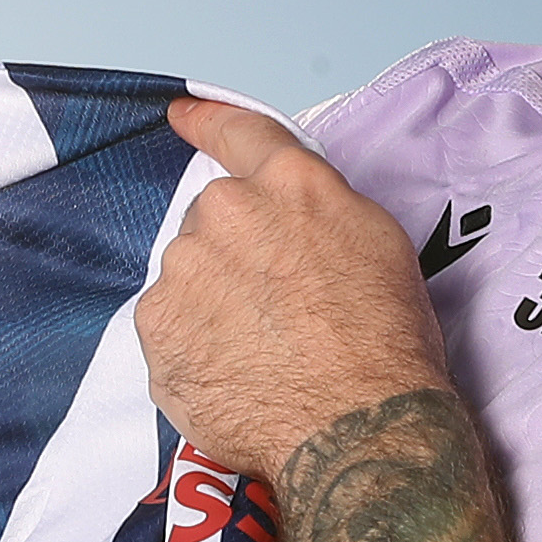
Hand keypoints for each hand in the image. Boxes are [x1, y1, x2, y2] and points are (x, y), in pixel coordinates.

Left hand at [136, 94, 456, 478]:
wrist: (355, 425)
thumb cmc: (384, 345)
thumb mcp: (376, 243)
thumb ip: (318, 209)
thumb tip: (289, 217)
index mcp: (287, 184)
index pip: (239, 134)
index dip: (207, 122)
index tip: (182, 117)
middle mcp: (226, 213)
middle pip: (213, 221)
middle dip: (235, 257)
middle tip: (278, 310)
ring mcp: (184, 269)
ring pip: (188, 277)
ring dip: (211, 304)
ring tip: (262, 353)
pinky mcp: (158, 325)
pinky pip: (169, 328)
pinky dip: (193, 349)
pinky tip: (235, 375)